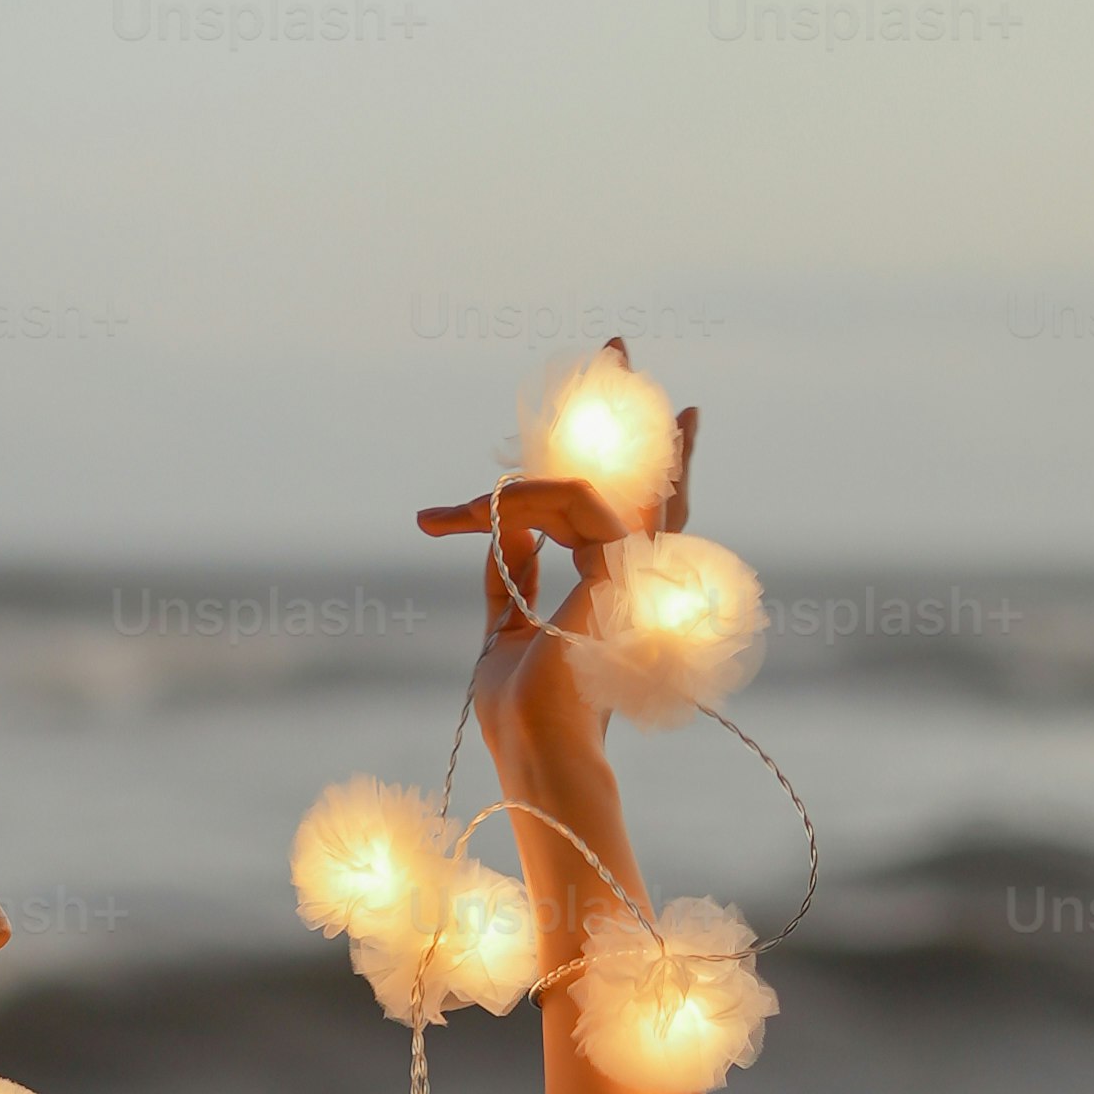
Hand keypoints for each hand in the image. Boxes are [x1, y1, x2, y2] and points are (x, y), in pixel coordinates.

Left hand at [416, 337, 700, 783]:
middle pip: (646, 478)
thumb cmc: (521, 711)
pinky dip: (515, 504)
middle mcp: (632, 573)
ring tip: (447, 517)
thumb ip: (515, 570)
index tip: (577, 425)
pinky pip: (569, 503)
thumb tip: (505, 520)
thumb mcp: (506, 627)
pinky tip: (472, 516)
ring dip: (509, 491)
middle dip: (627, 411)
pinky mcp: (620, 568)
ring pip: (585, 489)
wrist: (536, 751)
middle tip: (615, 343)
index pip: (616, 510)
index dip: (600, 465)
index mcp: (610, 587)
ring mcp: (634, 569)